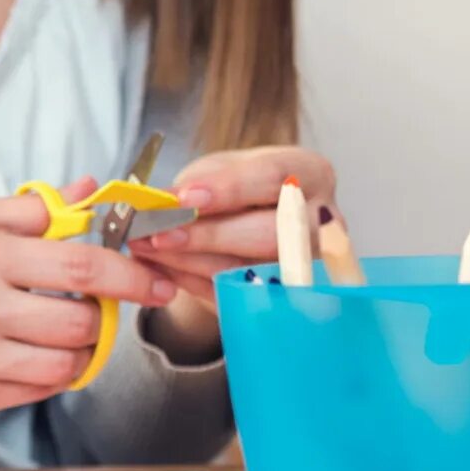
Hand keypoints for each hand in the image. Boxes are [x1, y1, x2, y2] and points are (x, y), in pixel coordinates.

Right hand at [0, 189, 177, 421]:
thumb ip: (28, 209)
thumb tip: (87, 190)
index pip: (80, 268)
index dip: (129, 276)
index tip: (155, 281)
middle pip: (81, 322)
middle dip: (103, 317)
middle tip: (97, 308)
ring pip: (66, 365)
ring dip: (80, 351)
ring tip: (63, 333)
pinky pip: (37, 392)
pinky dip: (48, 374)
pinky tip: (30, 354)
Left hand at [127, 146, 337, 322]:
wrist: (250, 220)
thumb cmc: (238, 189)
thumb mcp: (218, 172)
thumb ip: (195, 185)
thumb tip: (160, 205)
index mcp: (310, 173)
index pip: (272, 177)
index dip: (227, 188)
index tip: (181, 197)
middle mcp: (321, 222)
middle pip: (270, 232)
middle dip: (207, 234)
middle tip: (158, 233)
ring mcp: (308, 266)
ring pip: (250, 270)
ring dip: (191, 262)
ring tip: (148, 249)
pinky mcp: (282, 298)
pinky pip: (235, 295)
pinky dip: (192, 282)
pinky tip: (163, 269)